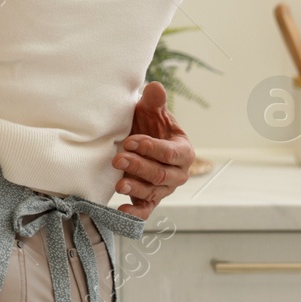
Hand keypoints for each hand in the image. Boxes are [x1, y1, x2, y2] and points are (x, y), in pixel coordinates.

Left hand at [112, 82, 195, 220]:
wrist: (138, 141)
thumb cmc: (148, 125)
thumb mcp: (151, 111)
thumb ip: (154, 102)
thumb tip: (155, 87)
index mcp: (183, 151)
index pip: (170, 153)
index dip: (151, 148)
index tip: (130, 140)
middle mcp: (177, 174)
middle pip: (160, 174)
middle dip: (139, 167)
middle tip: (118, 159)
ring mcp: (163, 189)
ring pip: (153, 192)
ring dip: (135, 189)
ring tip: (119, 184)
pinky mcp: (149, 199)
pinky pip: (145, 209)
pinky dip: (134, 214)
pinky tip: (120, 212)